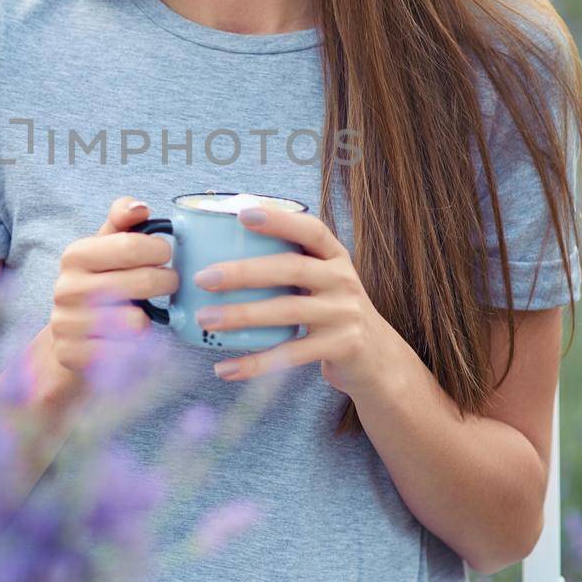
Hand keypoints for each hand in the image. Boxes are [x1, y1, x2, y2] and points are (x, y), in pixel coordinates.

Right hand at [44, 195, 178, 380]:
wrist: (69, 334)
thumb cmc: (100, 281)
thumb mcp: (107, 246)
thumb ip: (124, 219)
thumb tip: (141, 207)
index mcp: (75, 255)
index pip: (131, 246)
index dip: (159, 249)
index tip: (165, 254)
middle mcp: (66, 288)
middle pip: (141, 282)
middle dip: (166, 281)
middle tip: (168, 282)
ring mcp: (67, 324)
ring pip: (136, 321)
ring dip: (149, 317)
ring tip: (143, 311)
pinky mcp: (73, 355)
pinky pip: (126, 352)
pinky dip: (136, 347)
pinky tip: (128, 338)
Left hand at [192, 204, 396, 395]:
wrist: (377, 358)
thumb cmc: (332, 312)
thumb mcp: (323, 282)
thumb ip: (290, 266)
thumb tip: (222, 256)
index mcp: (335, 257)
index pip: (311, 230)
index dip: (279, 220)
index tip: (243, 214)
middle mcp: (343, 280)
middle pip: (291, 269)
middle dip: (244, 272)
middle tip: (204, 278)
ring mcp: (344, 314)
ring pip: (288, 311)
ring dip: (242, 315)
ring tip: (206, 319)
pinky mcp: (341, 346)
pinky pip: (291, 354)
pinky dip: (256, 363)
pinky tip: (226, 368)